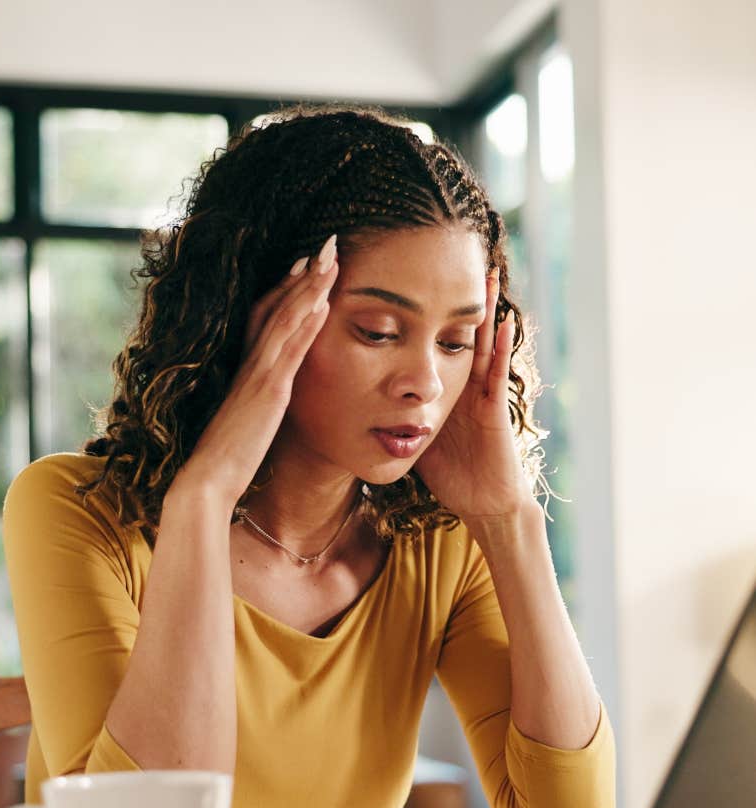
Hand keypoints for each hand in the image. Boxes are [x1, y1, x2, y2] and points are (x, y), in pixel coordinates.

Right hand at [171, 235, 338, 507]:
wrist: (208, 479)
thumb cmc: (225, 458)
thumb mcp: (246, 422)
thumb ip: (255, 403)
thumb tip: (265, 399)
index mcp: (244, 370)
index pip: (264, 316)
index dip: (284, 288)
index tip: (303, 264)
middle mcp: (250, 364)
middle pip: (276, 306)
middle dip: (303, 274)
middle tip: (326, 245)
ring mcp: (259, 375)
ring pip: (285, 319)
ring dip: (311, 287)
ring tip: (332, 259)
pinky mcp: (269, 392)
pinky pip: (291, 351)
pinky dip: (306, 324)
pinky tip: (323, 304)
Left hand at [414, 270, 532, 524]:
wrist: (480, 502)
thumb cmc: (450, 472)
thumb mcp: (414, 433)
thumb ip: (392, 413)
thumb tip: (354, 400)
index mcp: (444, 386)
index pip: (433, 338)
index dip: (424, 311)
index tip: (412, 277)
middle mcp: (465, 383)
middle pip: (459, 331)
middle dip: (456, 297)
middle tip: (455, 257)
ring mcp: (481, 393)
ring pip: (483, 342)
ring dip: (484, 308)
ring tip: (485, 271)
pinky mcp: (493, 409)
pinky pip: (497, 373)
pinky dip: (501, 346)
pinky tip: (502, 319)